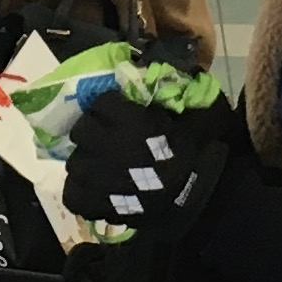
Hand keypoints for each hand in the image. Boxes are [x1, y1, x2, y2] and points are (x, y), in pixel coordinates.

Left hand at [63, 92, 227, 240]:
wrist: (207, 198)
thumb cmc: (202, 153)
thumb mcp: (196, 113)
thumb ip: (173, 94)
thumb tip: (154, 74)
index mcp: (134, 124)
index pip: (102, 103)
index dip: (110, 105)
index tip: (119, 110)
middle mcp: (112, 149)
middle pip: (81, 131)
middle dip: (93, 130)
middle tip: (106, 136)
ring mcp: (102, 180)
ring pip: (75, 163)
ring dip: (87, 161)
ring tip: (101, 164)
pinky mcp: (101, 207)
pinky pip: (74, 195)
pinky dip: (81, 191)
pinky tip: (95, 188)